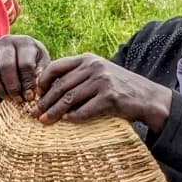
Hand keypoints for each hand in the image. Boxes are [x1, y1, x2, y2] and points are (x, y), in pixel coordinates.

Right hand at [0, 35, 50, 100]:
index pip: (25, 64)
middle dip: (13, 87)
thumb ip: (41, 75)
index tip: (30, 97)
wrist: (21, 52)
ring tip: (8, 98)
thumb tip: (37, 91)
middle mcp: (6, 41)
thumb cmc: (35, 62)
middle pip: (7, 67)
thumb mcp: (42, 65)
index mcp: (25, 42)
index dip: (28, 83)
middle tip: (18, 100)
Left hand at [34, 53, 171, 130]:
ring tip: (44, 120)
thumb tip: (49, 90)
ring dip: (54, 112)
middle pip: (60, 86)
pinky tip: (66, 121)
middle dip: (45, 101)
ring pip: (69, 99)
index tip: (37, 94)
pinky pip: (84, 110)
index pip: (57, 67)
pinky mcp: (110, 98)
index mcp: (88, 59)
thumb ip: (78, 76)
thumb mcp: (99, 73)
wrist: (148, 97)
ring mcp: (102, 81)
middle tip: (34, 113)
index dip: (43, 81)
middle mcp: (94, 67)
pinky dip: (73, 117)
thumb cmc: (119, 88)